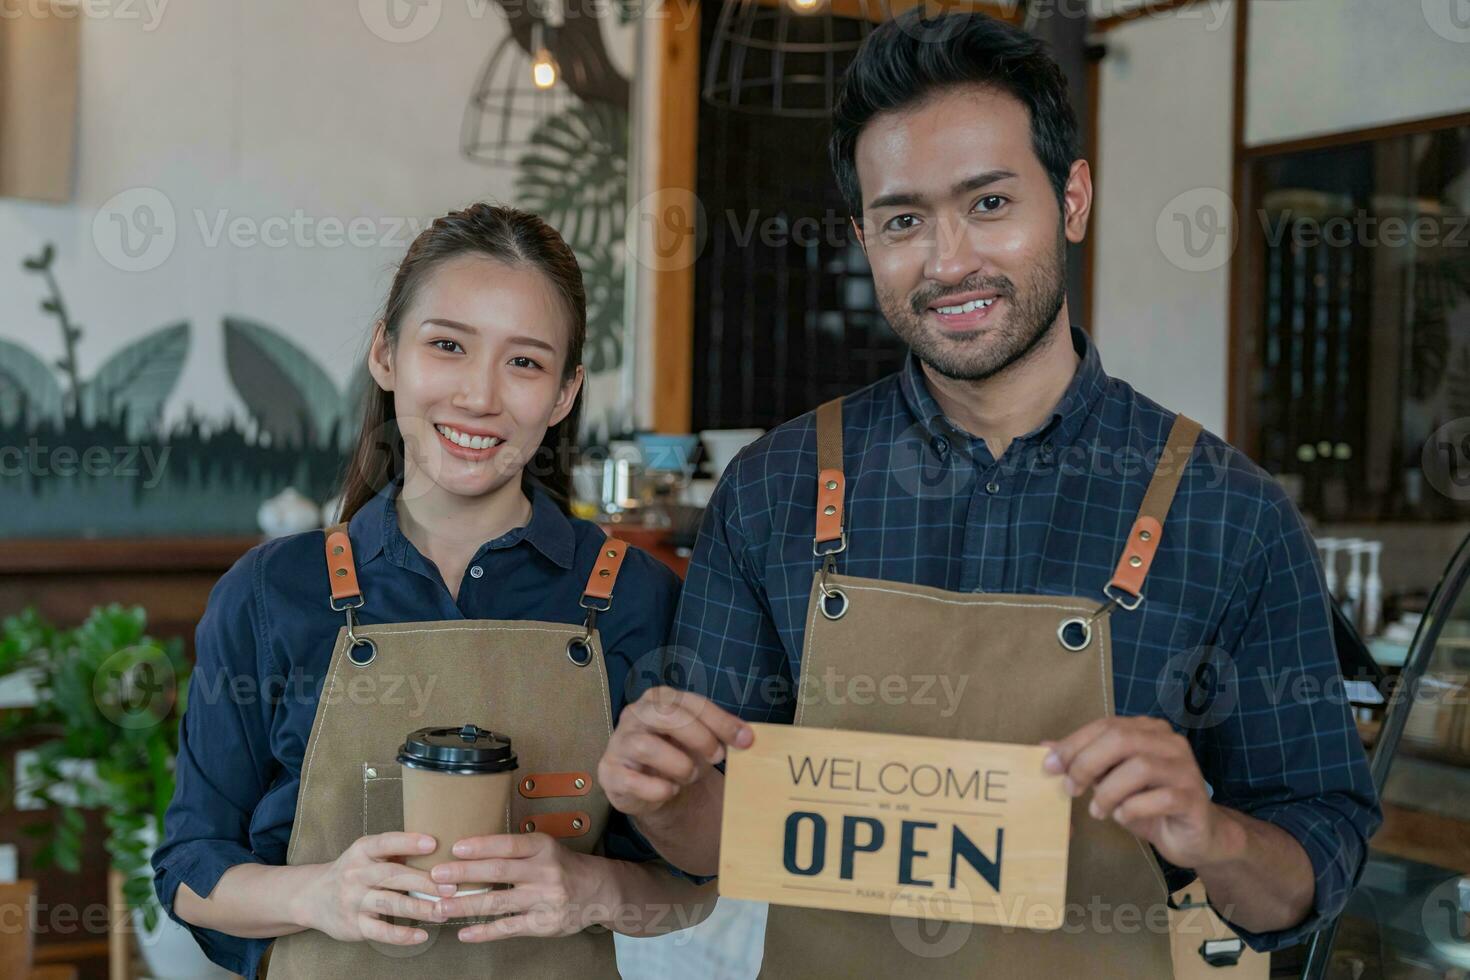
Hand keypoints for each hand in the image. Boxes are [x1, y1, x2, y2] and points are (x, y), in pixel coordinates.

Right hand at [294, 832, 453, 944]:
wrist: (312, 897)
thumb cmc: (353, 871)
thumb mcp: (366, 854)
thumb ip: (394, 853)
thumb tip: (438, 853)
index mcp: (361, 851)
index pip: (386, 843)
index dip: (408, 842)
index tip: (433, 843)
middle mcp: (355, 874)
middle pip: (393, 876)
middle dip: (425, 881)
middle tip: (451, 887)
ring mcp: (353, 901)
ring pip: (390, 904)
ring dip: (420, 908)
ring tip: (443, 910)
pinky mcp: (353, 925)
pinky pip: (381, 931)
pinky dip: (403, 935)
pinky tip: (422, 935)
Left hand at [430, 833, 602, 940]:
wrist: (598, 891)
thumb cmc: (562, 866)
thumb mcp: (545, 848)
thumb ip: (515, 850)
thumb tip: (470, 852)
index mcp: (543, 848)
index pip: (508, 845)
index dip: (481, 846)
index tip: (455, 848)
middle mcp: (544, 872)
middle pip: (499, 871)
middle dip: (464, 873)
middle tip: (437, 875)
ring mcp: (545, 900)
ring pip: (499, 902)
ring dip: (466, 905)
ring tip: (441, 906)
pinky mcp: (544, 924)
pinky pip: (509, 928)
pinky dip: (485, 932)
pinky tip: (465, 933)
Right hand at [597, 687, 752, 816]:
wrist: (653, 788)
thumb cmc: (679, 754)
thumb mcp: (702, 740)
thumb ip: (721, 734)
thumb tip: (747, 737)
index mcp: (660, 699)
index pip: (692, 702)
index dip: (721, 721)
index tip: (746, 740)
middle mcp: (635, 714)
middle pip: (667, 716)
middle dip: (700, 737)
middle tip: (717, 757)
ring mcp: (619, 742)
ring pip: (646, 746)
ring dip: (678, 765)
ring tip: (689, 776)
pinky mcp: (609, 771)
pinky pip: (631, 779)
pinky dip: (656, 788)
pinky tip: (669, 791)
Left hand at [1042, 716, 1237, 869]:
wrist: (1197, 837)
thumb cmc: (1150, 806)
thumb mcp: (1111, 781)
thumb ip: (1084, 761)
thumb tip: (1045, 746)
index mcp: (1148, 730)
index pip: (1105, 726)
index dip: (1074, 744)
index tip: (1051, 766)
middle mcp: (1169, 743)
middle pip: (1121, 739)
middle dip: (1087, 763)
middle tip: (1072, 788)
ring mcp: (1185, 769)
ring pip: (1139, 767)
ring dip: (1109, 791)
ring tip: (1098, 810)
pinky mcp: (1193, 798)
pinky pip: (1159, 798)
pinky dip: (1132, 808)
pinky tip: (1122, 816)